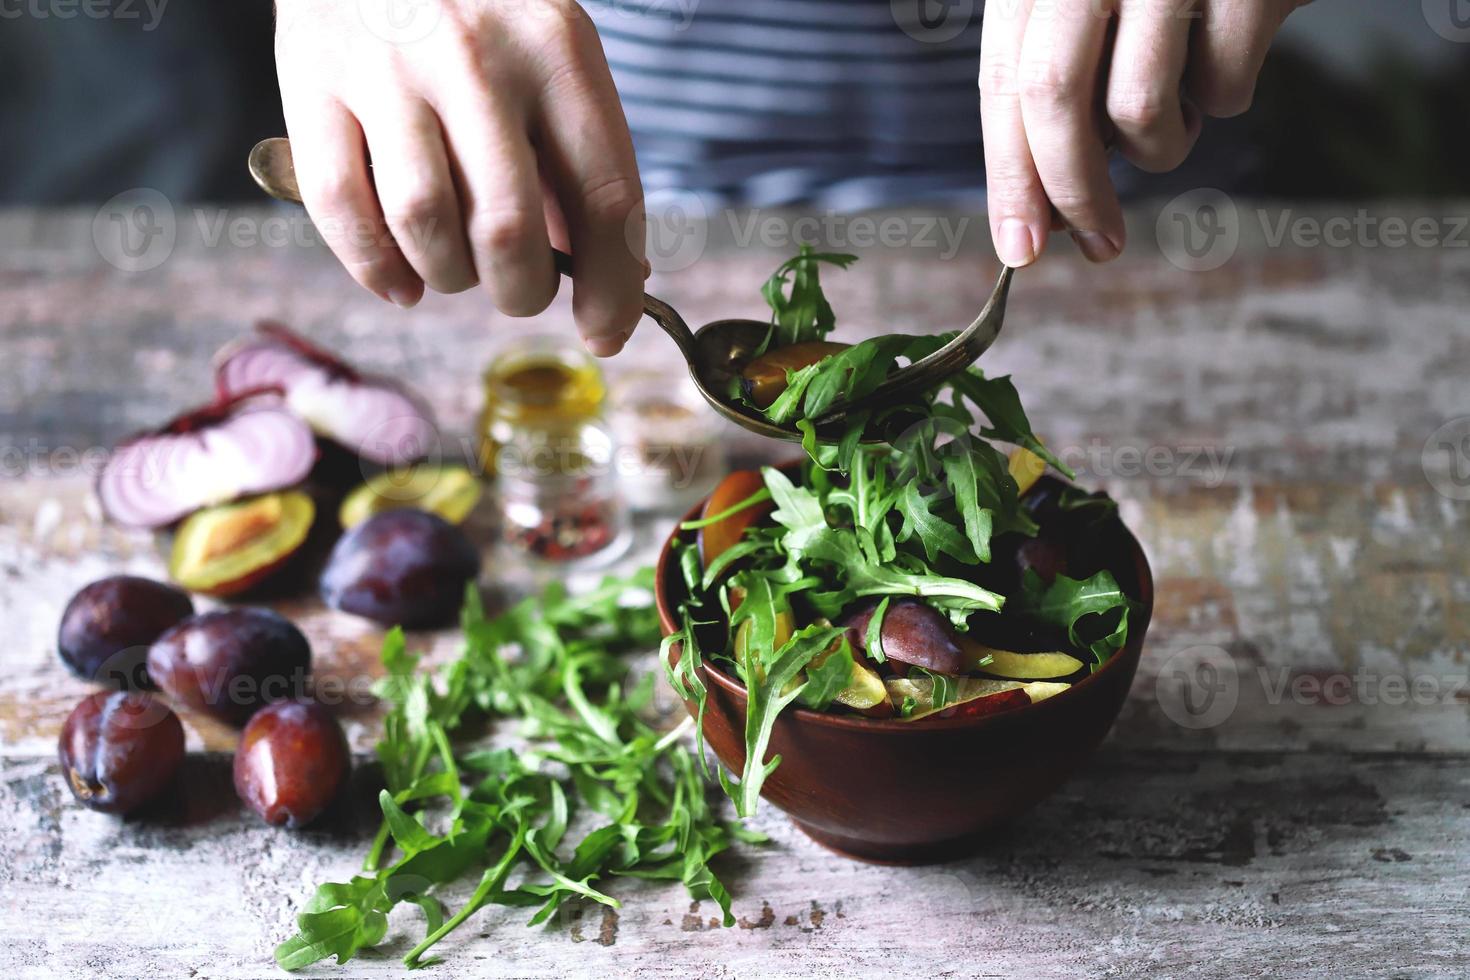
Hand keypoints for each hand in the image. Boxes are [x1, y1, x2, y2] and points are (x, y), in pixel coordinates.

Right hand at [274, 0, 645, 355]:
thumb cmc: (482, 4)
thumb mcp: (552, 51)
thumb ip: (578, 156)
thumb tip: (613, 278)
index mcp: (556, 49)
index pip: (603, 194)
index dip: (611, 284)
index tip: (607, 331)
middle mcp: (474, 58)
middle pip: (508, 228)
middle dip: (522, 290)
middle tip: (519, 289)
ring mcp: (386, 69)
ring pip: (425, 227)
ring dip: (450, 278)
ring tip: (457, 269)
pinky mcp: (310, 81)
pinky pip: (343, 208)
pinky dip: (376, 268)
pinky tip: (402, 280)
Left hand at [980, 0, 1306, 265]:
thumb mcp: (1088, 4)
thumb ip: (1058, 83)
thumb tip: (1042, 206)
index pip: (1003, 86)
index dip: (1009, 177)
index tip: (1019, 248)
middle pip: (1054, 101)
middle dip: (1074, 192)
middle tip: (1098, 245)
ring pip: (1140, 109)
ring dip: (1161, 145)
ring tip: (1178, 116)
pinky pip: (1223, 88)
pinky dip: (1226, 98)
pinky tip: (1229, 57)